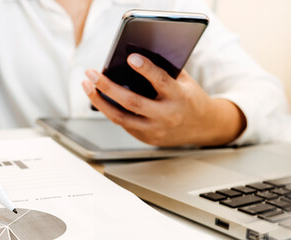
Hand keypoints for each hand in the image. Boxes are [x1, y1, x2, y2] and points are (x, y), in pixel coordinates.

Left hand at [82, 53, 245, 146]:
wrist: (203, 127)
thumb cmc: (191, 98)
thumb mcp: (184, 81)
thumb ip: (165, 70)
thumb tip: (137, 54)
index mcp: (179, 98)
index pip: (161, 82)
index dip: (146, 69)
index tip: (131, 57)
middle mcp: (167, 116)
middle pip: (132, 102)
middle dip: (108, 87)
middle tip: (92, 73)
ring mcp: (156, 130)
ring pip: (121, 117)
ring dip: (100, 101)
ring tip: (87, 86)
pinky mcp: (148, 138)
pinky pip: (125, 124)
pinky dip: (111, 110)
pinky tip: (101, 98)